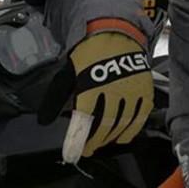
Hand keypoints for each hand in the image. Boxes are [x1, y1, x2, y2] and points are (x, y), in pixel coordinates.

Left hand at [37, 30, 153, 160]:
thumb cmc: (89, 54)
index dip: (77, 139)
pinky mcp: (144, 89)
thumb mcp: (69, 73)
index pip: (84, 118)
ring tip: (102, 143)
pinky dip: (132, 130)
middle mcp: (113, 88)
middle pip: (104, 124)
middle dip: (94, 141)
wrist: (115, 33)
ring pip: (122, 122)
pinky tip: (123, 136)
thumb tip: (43, 120)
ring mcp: (131, 89)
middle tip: (87, 149)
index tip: (72, 153)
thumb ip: (57, 97)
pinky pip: (140, 116)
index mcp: (91, 83)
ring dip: (111, 137)